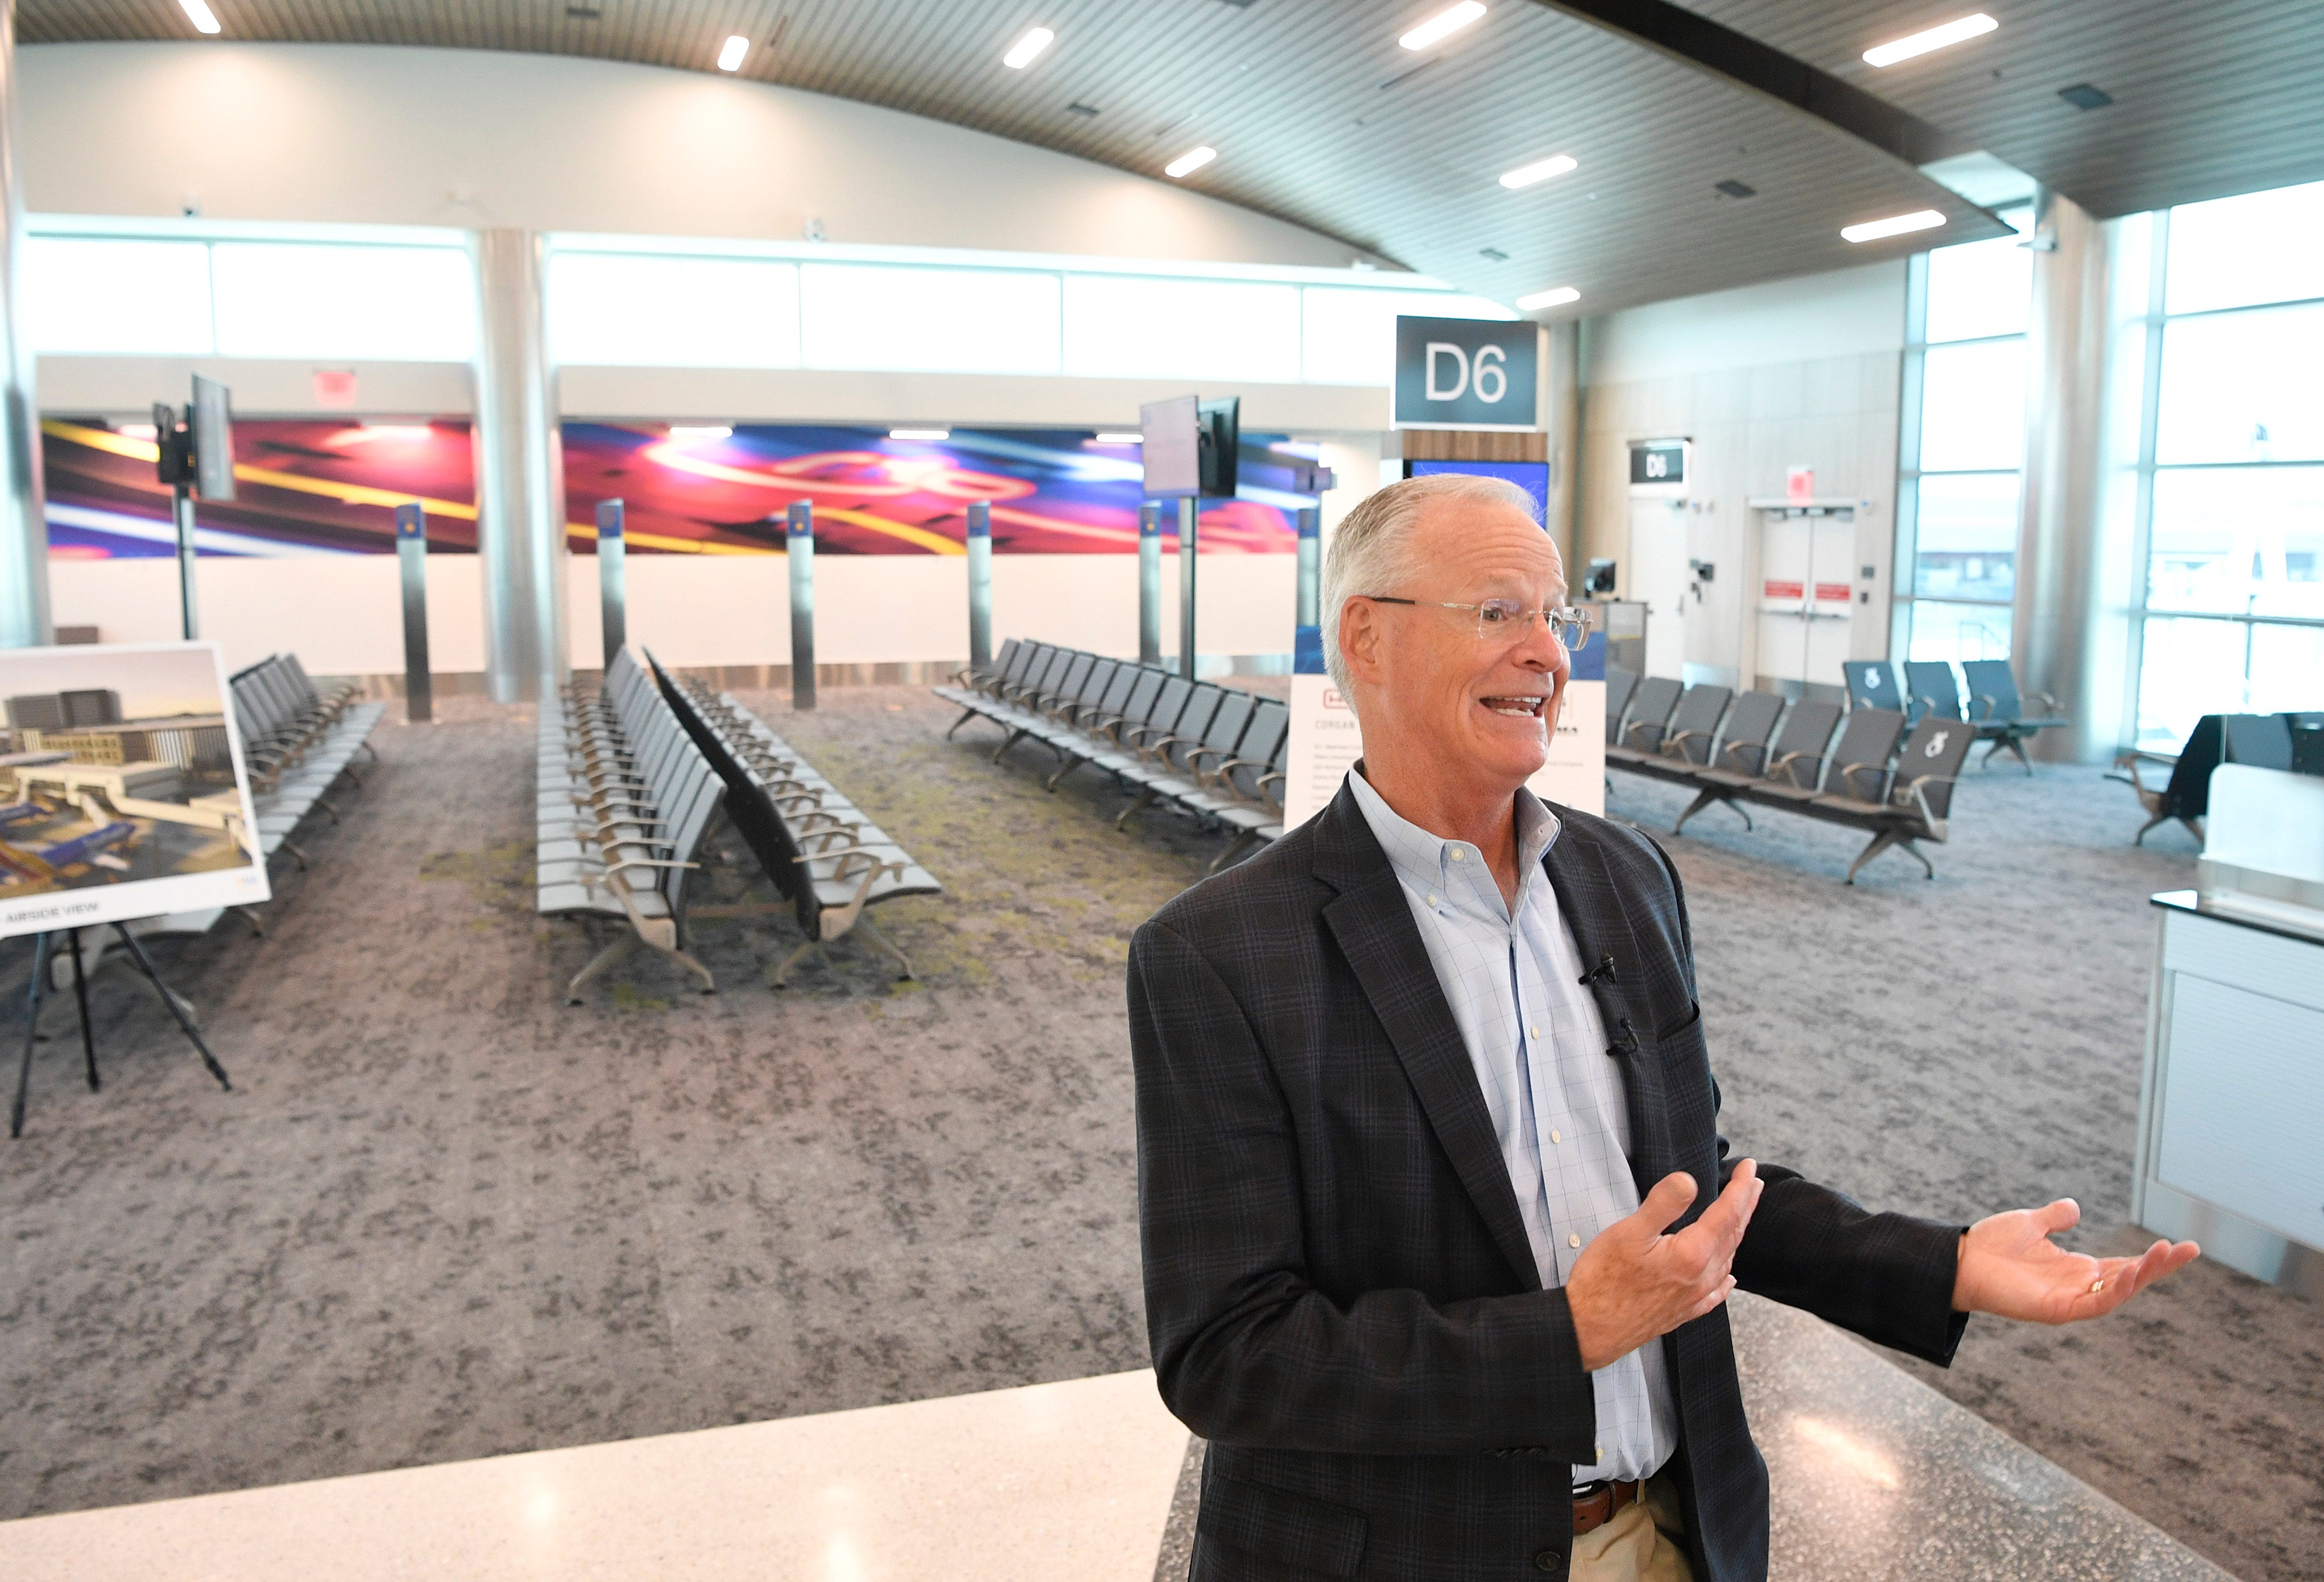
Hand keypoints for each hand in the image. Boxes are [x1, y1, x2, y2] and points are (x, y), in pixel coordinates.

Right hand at [1568, 1160, 1761, 1371]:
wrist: (1589, 1331)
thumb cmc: (1603, 1282)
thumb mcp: (1628, 1233)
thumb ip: (1663, 1205)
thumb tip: (1689, 1181)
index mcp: (1691, 1254)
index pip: (1727, 1213)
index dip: (1740, 1188)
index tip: (1749, 1168)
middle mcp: (1700, 1277)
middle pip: (1733, 1235)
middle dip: (1746, 1205)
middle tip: (1755, 1183)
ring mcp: (1693, 1297)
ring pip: (1726, 1259)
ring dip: (1737, 1233)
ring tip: (1741, 1216)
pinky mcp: (1682, 1312)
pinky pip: (1715, 1292)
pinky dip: (1726, 1277)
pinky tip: (1729, 1277)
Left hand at [1951, 1198, 2198, 1321]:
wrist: (1960, 1260)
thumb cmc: (1992, 1246)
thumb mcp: (2031, 1224)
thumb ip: (2055, 1218)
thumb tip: (2075, 1208)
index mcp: (2078, 1269)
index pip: (2125, 1264)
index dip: (2152, 1258)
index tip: (2182, 1245)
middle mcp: (2079, 1286)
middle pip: (2130, 1278)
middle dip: (2159, 1266)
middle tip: (2189, 1248)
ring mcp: (2070, 1300)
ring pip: (2117, 1292)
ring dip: (2142, 1274)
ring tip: (2164, 1253)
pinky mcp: (2056, 1310)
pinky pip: (2094, 1304)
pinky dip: (2114, 1291)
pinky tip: (2128, 1272)